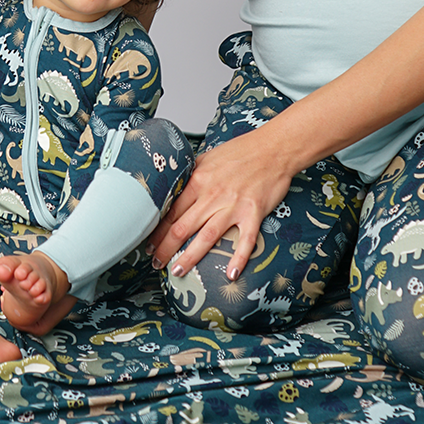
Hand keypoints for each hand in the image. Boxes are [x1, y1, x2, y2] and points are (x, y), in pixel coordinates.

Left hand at [149, 126, 294, 281]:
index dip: (157, 230)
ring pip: (206, 237)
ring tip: (178, 272)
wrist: (274, 148)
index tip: (149, 242)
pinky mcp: (253, 213)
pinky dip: (238, 259)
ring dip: (190, 257)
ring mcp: (233, 206)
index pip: (171, 210)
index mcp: (198, 180)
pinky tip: (230, 275)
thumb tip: (176, 186)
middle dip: (166, 248)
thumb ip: (192, 174)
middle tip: (156, 262)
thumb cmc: (242, 151)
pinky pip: (245, 241)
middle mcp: (212, 195)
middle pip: (182, 227)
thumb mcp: (208, 157)